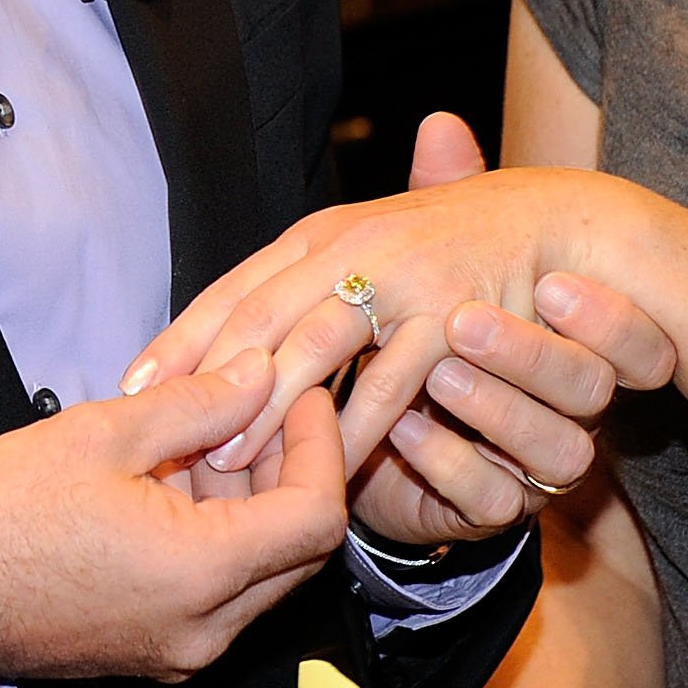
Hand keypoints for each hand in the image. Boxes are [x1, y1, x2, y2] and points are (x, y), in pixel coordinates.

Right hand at [0, 350, 346, 682]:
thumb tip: (260, 372)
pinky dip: (221, 537)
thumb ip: (199, 402)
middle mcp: (207, 628)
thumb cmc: (5, 514)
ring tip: (204, 436)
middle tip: (262, 407)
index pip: (316, 518)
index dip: (323, 446)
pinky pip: (223, 594)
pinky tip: (177, 483)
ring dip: (253, 502)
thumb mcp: (106, 433)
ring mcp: (183, 649)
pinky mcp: (159, 651)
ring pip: (263, 572)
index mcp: (202, 573)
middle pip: (299, 551)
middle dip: (291, 471)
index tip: (302, 395)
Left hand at [127, 122, 678, 489]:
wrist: (557, 222)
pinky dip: (358, 423)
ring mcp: (402, 277)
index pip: (234, 287)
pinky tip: (325, 466)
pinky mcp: (451, 312)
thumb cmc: (454, 243)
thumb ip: (302, 280)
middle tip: (159, 431)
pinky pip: (394, 378)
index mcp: (322, 231)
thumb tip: (225, 324)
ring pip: (315, 346)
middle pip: (259, 315)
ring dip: (267, 405)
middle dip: (205, 377)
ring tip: (225, 459)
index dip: (181, 338)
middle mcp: (352, 245)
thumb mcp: (367, 246)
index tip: (131, 387)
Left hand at [336, 117, 667, 543]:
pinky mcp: (494, 511)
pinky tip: (405, 428)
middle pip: (595, 389)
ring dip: (492, 408)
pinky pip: (492, 497)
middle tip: (467, 320)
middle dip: (534, 353)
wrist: (376, 437)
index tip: (555, 282)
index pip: (639, 338)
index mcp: (576, 341)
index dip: (612, 317)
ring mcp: (538, 464)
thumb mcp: (433, 261)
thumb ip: (446, 202)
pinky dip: (448, 461)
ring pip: (556, 449)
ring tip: (435, 374)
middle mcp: (572, 405)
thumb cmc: (419, 334)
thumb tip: (439, 123)